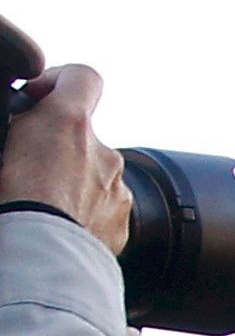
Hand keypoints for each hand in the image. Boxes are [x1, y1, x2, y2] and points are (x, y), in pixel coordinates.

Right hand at [0, 65, 129, 253]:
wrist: (37, 256)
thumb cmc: (10, 200)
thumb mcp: (5, 142)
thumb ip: (23, 123)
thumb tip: (24, 119)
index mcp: (68, 123)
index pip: (83, 78)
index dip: (61, 81)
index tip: (41, 98)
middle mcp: (103, 152)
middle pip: (83, 136)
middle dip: (59, 147)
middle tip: (28, 167)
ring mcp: (116, 189)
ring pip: (95, 175)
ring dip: (73, 183)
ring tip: (43, 202)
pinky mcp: (123, 222)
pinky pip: (104, 208)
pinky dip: (86, 212)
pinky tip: (61, 224)